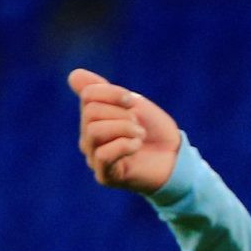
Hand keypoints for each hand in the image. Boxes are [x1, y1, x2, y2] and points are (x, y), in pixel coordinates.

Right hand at [69, 68, 181, 194]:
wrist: (177, 159)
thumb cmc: (155, 131)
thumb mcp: (132, 105)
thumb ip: (102, 90)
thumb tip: (74, 75)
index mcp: (92, 117)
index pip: (88, 95)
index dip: (112, 93)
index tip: (132, 102)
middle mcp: (88, 137)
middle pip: (90, 112)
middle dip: (121, 114)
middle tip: (138, 124)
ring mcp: (94, 157)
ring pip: (94, 131)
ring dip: (124, 129)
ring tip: (140, 135)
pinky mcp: (105, 176)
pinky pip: (103, 155)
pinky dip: (124, 146)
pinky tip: (137, 147)